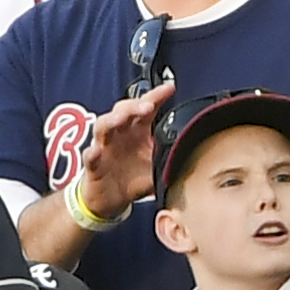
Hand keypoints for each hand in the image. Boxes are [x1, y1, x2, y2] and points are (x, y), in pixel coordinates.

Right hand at [76, 82, 176, 220]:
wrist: (111, 200)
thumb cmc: (134, 177)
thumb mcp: (158, 164)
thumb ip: (174, 153)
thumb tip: (200, 148)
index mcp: (138, 131)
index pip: (145, 108)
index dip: (155, 96)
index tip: (169, 88)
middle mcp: (120, 134)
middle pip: (122, 110)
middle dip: (134, 105)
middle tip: (147, 106)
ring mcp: (104, 148)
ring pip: (102, 127)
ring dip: (111, 120)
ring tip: (120, 119)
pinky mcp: (93, 166)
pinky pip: (89, 156)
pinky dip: (92, 152)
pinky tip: (97, 151)